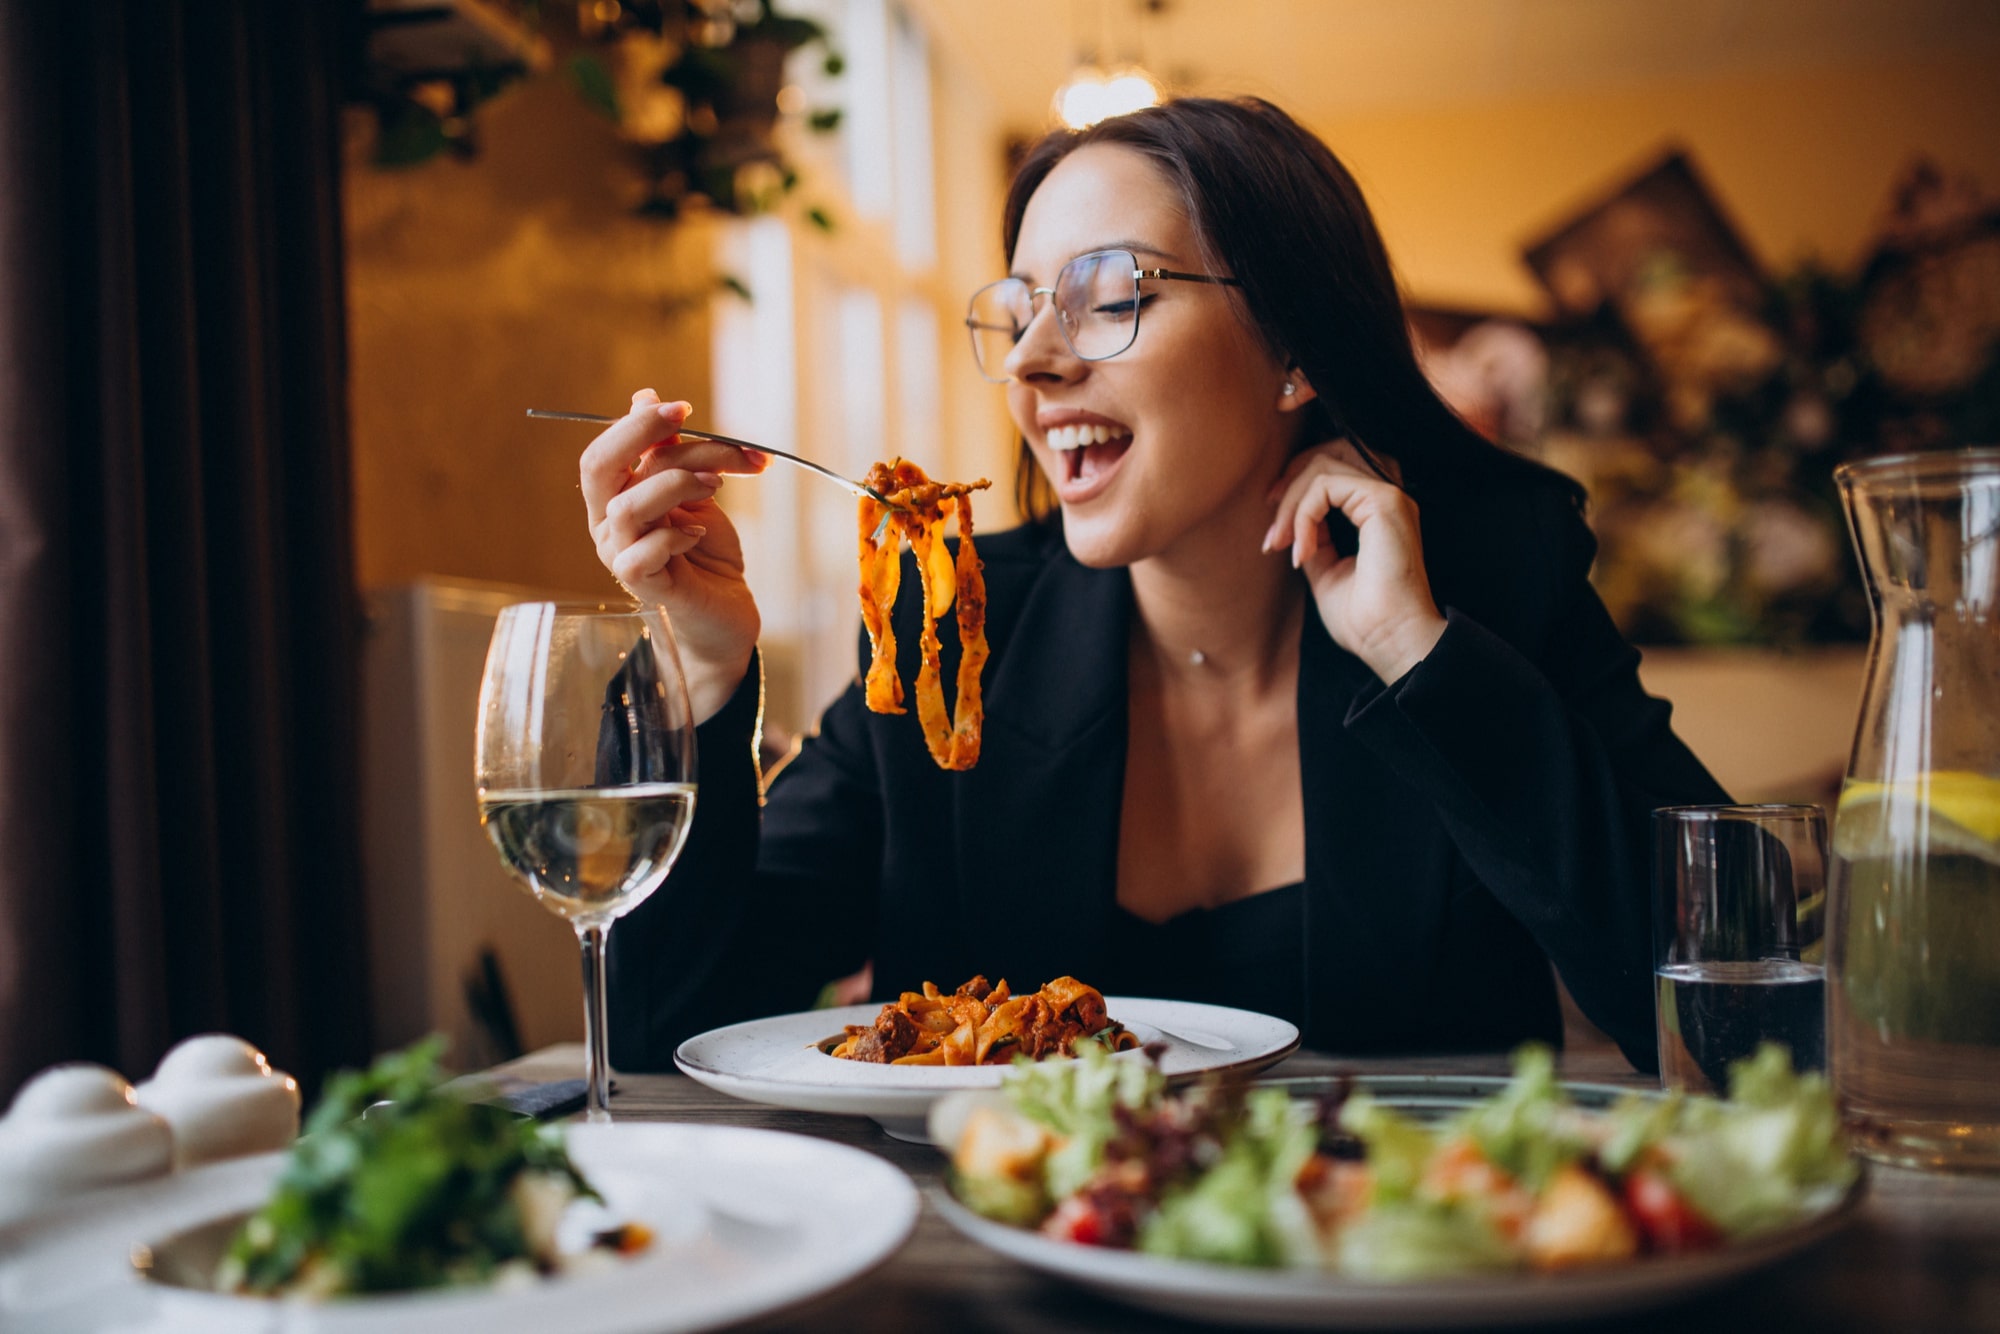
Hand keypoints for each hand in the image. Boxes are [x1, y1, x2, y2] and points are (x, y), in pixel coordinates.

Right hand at [581, 390, 766, 721]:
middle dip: (639, 433)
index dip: (638, 422)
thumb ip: (671, 452)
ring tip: (715, 484)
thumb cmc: (707, 554)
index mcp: (617, 496)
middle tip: (686, 417)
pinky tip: (699, 533)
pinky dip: (674, 536)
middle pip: (598, 467)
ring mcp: (620, 556)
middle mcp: (608, 524)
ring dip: (674, 482)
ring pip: (626, 506)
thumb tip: (644, 397)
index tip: (684, 407)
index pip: (607, 449)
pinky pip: (639, 555)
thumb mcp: (696, 493)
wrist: (726, 613)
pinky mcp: (643, 587)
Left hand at [1263, 439, 1446, 682]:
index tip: (1274, 537)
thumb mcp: (1326, 572)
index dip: (1294, 493)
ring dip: (1291, 503)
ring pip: (1321, 466)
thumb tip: (1292, 526)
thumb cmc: (1365, 620)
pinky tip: (1302, 551)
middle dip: (1288, 485)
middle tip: (1272, 533)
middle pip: (1325, 456)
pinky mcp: (1384, 501)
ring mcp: (1388, 496)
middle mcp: (1386, 498)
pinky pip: (1325, 485)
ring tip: (1281, 543)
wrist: (1391, 642)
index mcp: (1377, 512)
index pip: (1332, 472)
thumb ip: (1315, 541)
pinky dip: (1302, 515)